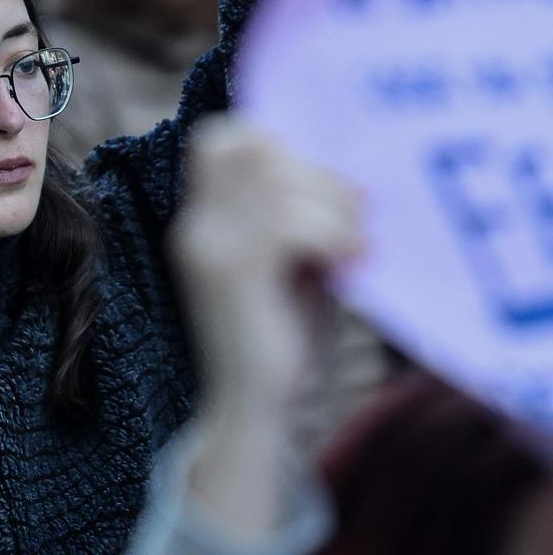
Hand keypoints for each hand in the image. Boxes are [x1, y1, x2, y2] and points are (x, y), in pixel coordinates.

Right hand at [173, 116, 362, 419]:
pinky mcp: (232, 275)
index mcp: (203, 219)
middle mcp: (196, 225)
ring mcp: (208, 248)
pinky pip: (285, 221)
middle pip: (255, 147)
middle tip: (357, 210)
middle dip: (317, 170)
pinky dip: (329, 230)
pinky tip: (352, 257)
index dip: (276, 140)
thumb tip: (346, 173)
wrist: (258, 418)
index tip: (325, 182)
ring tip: (358, 242)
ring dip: (331, 202)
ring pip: (275, 179)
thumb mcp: (291, 265)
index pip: (221, 137)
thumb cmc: (286, 343)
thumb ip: (296, 216)